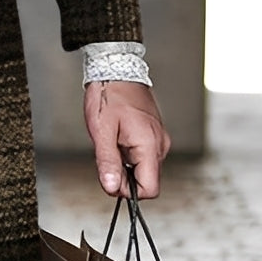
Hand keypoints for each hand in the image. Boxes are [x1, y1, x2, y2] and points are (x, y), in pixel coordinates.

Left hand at [83, 80, 170, 199]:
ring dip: (124, 163)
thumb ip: (107, 162)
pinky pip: (142, 155)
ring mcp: (158, 139)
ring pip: (143, 167)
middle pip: (146, 180)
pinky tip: (117, 137)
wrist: (116, 69)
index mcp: (150, 145)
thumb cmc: (108, 95)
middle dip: (123, 175)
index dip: (128, 191)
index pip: (150, 189)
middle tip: (106, 154)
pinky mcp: (153, 134)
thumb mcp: (101, 131)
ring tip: (111, 141)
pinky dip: (128, 153)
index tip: (110, 178)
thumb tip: (112, 188)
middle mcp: (160, 145)